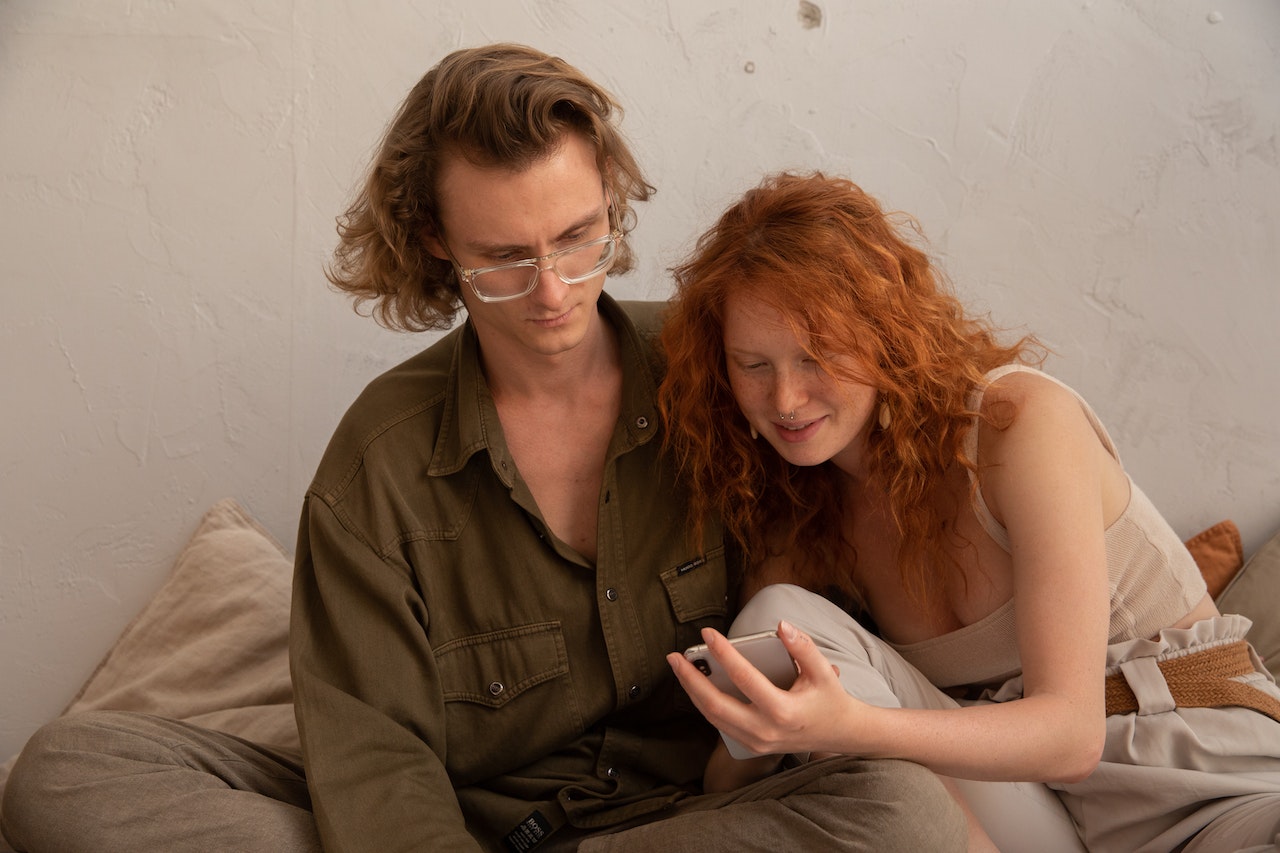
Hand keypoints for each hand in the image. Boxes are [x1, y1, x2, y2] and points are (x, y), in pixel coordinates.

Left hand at [667, 620, 860, 758]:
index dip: (723, 653)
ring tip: (679, 668)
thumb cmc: (830, 699)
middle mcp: (765, 731)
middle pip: (716, 706)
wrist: (839, 735)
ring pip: (712, 718)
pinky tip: (696, 685)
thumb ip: (803, 647)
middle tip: (674, 657)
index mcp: (783, 711)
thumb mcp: (824, 671)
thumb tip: (782, 625)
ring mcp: (755, 742)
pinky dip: (704, 704)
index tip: (707, 633)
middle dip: (691, 680)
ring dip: (692, 692)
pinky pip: (720, 725)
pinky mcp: (751, 745)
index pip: (744, 678)